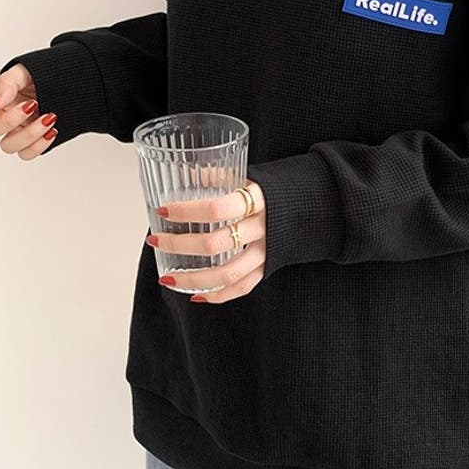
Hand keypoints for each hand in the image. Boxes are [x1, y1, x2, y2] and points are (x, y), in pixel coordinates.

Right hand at [0, 63, 58, 159]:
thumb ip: (6, 84)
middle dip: (8, 121)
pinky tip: (51, 130)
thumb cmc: (36, 78)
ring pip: (8, 147)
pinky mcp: (29, 144)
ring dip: (29, 133)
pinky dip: (40, 144)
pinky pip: (27, 154)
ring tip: (49, 116)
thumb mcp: (21, 73)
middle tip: (30, 105)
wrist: (63, 86)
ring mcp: (12, 134)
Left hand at [148, 180, 266, 302]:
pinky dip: (217, 295)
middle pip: (215, 244)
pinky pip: (241, 288)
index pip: (216, 208)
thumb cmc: (275, 191)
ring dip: (192, 279)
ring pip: (226, 274)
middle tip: (155, 240)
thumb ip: (220, 177)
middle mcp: (262, 228)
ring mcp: (266, 251)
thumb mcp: (251, 177)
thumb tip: (185, 173)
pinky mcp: (267, 268)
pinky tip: (195, 295)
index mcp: (257, 200)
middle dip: (179, 245)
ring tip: (166, 279)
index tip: (162, 211)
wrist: (313, 207)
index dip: (187, 211)